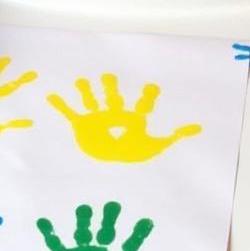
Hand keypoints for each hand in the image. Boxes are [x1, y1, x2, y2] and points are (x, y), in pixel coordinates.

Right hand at [47, 73, 200, 162]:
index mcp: (132, 120)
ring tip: (79, 80)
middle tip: (109, 75)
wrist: (111, 175)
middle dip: (111, 88)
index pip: (141, 105)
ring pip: (92, 101)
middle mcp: (114, 117)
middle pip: (113, 98)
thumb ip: (175, 136)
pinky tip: (51, 95)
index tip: (154, 86)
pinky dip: (61, 105)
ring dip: (86, 92)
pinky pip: (70, 113)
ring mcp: (97, 120)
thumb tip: (198, 127)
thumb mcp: (156, 146)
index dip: (148, 96)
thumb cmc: (133, 159)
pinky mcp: (83, 126)